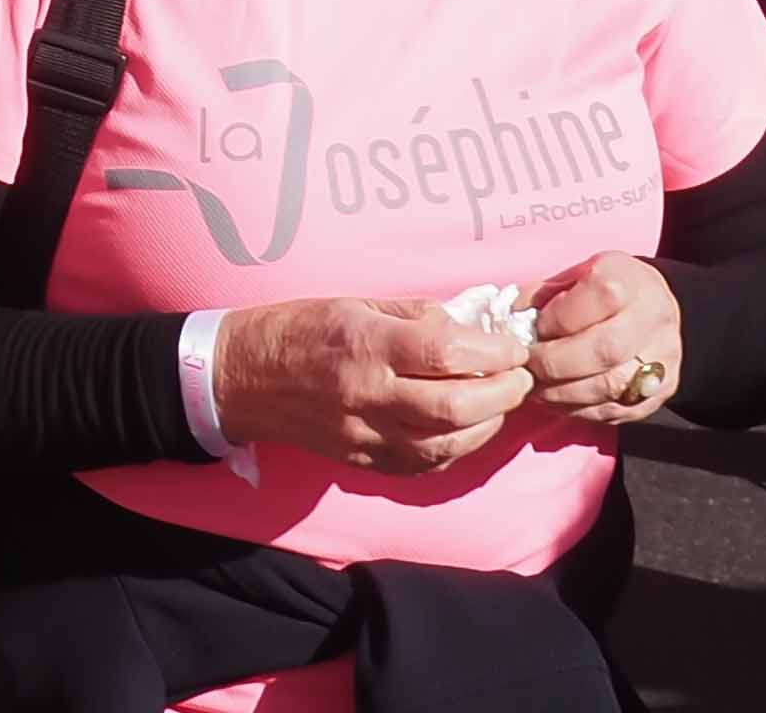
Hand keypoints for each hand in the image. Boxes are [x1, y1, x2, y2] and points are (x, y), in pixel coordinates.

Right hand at [205, 295, 537, 474]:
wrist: (245, 377)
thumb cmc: (301, 328)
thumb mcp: (357, 302)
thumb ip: (415, 316)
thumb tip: (469, 328)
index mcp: (366, 344)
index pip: (445, 352)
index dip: (492, 351)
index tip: (512, 345)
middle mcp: (368, 394)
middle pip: (455, 407)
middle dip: (502, 393)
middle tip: (520, 377)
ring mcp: (367, 435)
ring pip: (447, 444)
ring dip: (487, 424)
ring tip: (501, 402)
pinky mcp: (366, 462)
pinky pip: (425, 464)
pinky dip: (458, 447)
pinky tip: (469, 428)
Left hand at [524, 256, 683, 423]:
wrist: (657, 312)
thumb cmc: (607, 289)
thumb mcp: (580, 273)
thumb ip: (548, 293)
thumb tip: (513, 317)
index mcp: (630, 280)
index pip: (598, 297)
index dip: (558, 318)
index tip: (534, 329)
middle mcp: (652, 320)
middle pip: (605, 349)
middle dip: (556, 362)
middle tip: (529, 365)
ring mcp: (662, 360)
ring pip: (610, 386)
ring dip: (563, 392)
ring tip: (537, 388)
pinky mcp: (659, 394)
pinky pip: (615, 410)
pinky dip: (579, 409)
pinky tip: (558, 400)